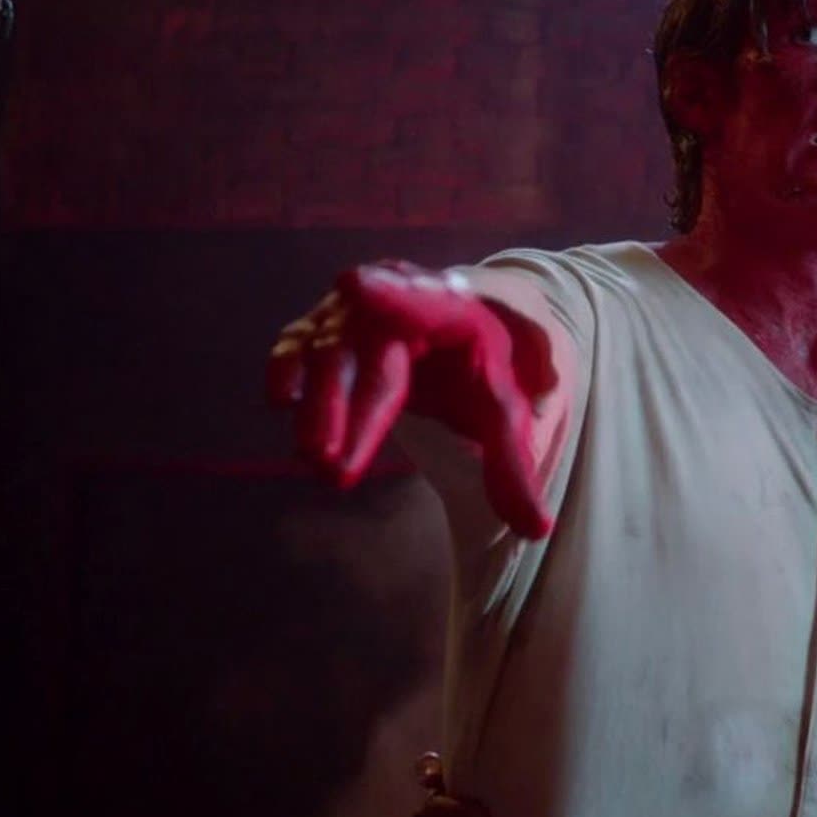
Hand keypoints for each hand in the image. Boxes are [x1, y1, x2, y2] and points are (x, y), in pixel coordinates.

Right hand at [267, 260, 555, 537]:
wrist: (452, 333)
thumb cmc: (478, 373)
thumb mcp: (504, 413)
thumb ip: (513, 468)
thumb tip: (536, 530)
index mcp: (451, 312)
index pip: (424, 303)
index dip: (394, 295)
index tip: (358, 285)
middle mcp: (395, 301)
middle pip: (366, 350)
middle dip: (346, 406)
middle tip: (331, 464)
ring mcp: (353, 313)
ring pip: (325, 352)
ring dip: (317, 405)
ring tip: (315, 458)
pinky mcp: (320, 327)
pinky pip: (296, 344)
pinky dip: (286, 367)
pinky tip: (281, 398)